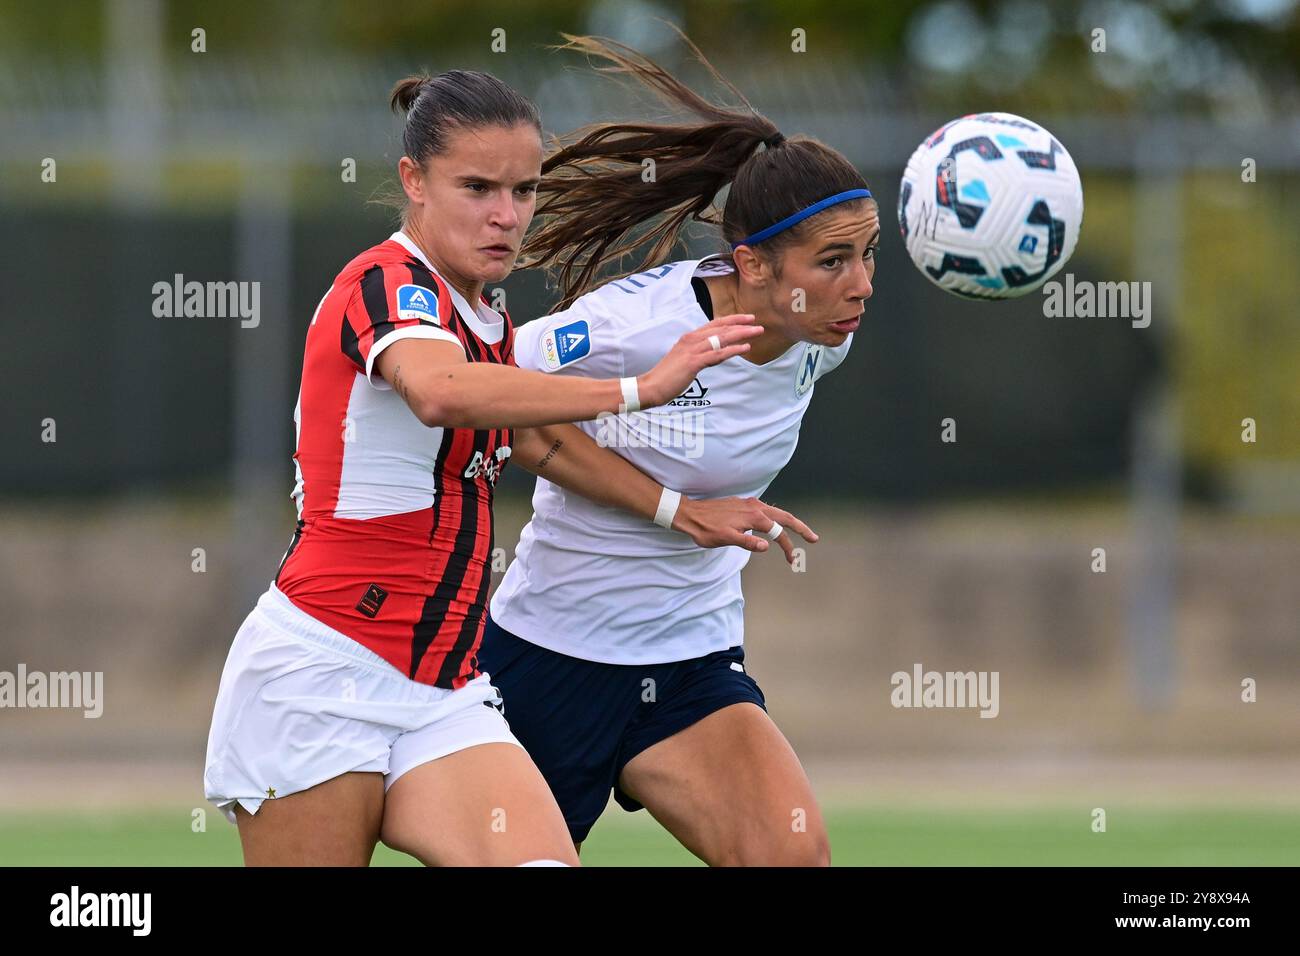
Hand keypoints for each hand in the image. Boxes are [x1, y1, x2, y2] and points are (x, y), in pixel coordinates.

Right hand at [636, 313, 760, 407]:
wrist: (650, 387)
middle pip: (721, 328)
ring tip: (757, 332)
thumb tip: (713, 355)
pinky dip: (733, 350)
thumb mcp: (684, 361)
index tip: (747, 319)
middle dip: (741, 324)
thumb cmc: (667, 377)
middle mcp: (691, 340)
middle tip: (757, 323)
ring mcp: (692, 350)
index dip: (732, 320)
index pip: (714, 324)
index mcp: (689, 338)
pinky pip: (717, 354)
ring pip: (722, 338)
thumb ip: (699, 355)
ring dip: (742, 334)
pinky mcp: (693, 362)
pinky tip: (746, 348)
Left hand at [672, 496, 817, 563]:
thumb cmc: (706, 529)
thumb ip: (747, 542)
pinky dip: (777, 518)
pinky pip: (766, 511)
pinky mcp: (743, 504)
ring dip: (789, 522)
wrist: (689, 514)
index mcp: (754, 516)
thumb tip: (767, 546)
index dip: (787, 546)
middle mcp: (755, 506)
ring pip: (776, 512)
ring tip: (800, 531)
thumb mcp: (725, 539)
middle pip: (785, 516)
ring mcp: (749, 504)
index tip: (791, 560)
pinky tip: (775, 524)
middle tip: (814, 538)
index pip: (778, 532)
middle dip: (801, 528)